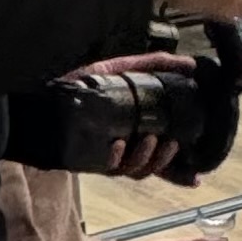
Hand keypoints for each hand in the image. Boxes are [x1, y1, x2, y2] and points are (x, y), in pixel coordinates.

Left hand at [58, 51, 192, 178]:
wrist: (44, 100)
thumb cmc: (82, 87)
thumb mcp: (121, 69)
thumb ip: (153, 64)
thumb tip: (189, 63)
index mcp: (134, 135)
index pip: (161, 157)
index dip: (180, 171)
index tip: (197, 177)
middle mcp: (124, 150)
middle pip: (152, 167)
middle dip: (166, 160)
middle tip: (172, 143)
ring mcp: (108, 157)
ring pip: (135, 169)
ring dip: (147, 158)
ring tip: (150, 139)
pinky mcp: (90, 159)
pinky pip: (108, 165)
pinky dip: (117, 157)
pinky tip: (118, 145)